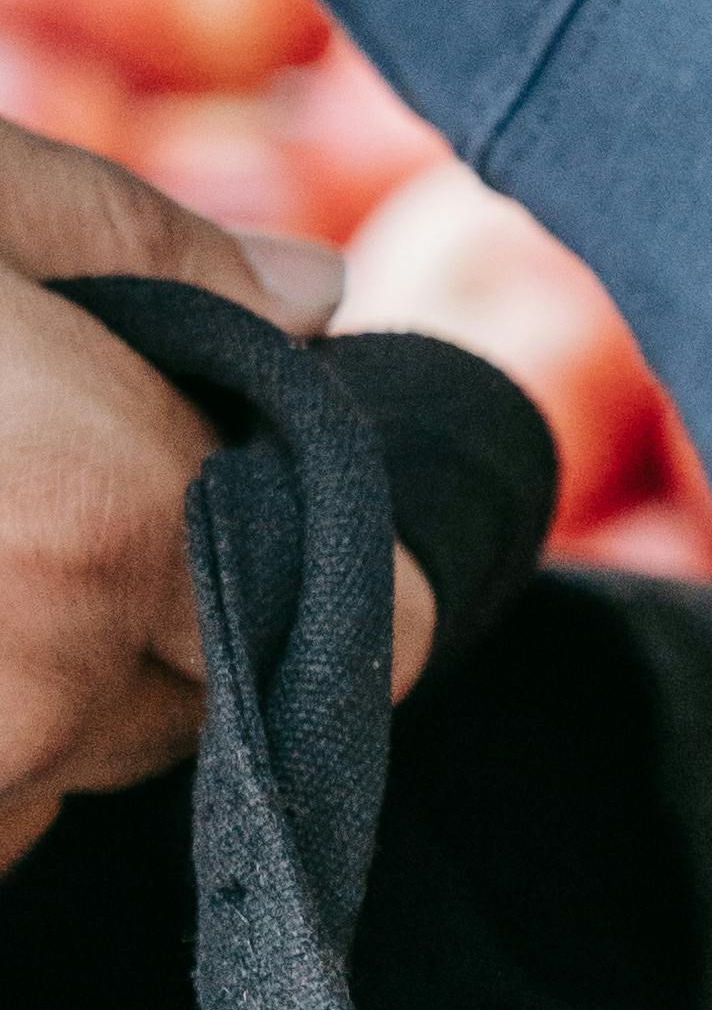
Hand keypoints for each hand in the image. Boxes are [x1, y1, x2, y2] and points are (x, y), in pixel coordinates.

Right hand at [0, 118, 432, 870]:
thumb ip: (142, 248)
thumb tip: (323, 293)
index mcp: (104, 524)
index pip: (366, 632)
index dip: (335, 569)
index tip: (271, 506)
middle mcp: (46, 689)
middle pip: (217, 697)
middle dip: (166, 607)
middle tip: (48, 481)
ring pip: (86, 761)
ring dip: (54, 682)